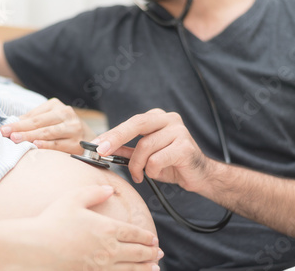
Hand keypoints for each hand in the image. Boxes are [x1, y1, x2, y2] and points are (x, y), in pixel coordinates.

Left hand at [0, 98, 95, 154]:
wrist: (89, 141)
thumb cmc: (64, 130)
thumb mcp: (51, 120)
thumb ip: (33, 121)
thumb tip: (11, 125)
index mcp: (57, 106)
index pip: (34, 115)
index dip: (17, 122)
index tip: (3, 128)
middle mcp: (66, 114)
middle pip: (39, 122)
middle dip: (20, 128)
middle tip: (5, 133)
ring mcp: (73, 128)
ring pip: (47, 132)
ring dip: (29, 136)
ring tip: (16, 139)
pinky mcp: (77, 143)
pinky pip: (58, 144)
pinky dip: (46, 145)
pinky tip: (35, 146)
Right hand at [36, 185, 161, 269]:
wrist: (36, 247)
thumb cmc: (53, 221)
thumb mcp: (74, 198)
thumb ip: (95, 192)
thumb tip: (110, 190)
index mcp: (107, 229)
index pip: (134, 234)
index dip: (146, 237)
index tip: (153, 239)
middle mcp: (109, 249)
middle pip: (137, 252)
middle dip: (151, 253)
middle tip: (158, 253)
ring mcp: (102, 266)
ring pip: (131, 268)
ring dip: (145, 268)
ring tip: (154, 268)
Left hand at [92, 109, 210, 191]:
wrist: (200, 176)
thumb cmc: (171, 164)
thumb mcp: (144, 157)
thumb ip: (126, 151)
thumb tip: (102, 150)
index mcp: (158, 117)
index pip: (131, 122)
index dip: (112, 133)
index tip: (95, 145)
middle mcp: (169, 119)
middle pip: (137, 124)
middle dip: (116, 138)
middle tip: (101, 152)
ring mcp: (179, 131)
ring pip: (145, 147)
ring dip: (137, 165)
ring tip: (140, 175)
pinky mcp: (186, 147)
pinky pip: (157, 160)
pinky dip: (152, 171)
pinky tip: (157, 174)